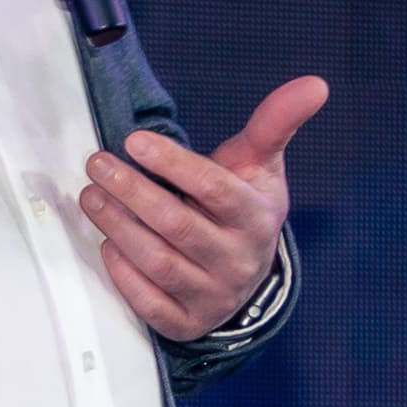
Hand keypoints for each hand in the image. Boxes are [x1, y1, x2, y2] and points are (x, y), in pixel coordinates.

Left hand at [85, 76, 325, 340]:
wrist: (250, 272)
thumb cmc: (243, 206)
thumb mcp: (261, 163)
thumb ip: (277, 122)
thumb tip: (315, 84)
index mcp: (255, 216)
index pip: (214, 189)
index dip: (173, 164)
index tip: (134, 140)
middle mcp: (238, 260)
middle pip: (177, 225)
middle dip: (132, 192)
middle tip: (97, 165)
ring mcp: (213, 295)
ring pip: (158, 263)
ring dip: (118, 227)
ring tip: (91, 197)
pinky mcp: (187, 323)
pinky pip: (149, 303)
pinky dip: (123, 274)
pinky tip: (107, 245)